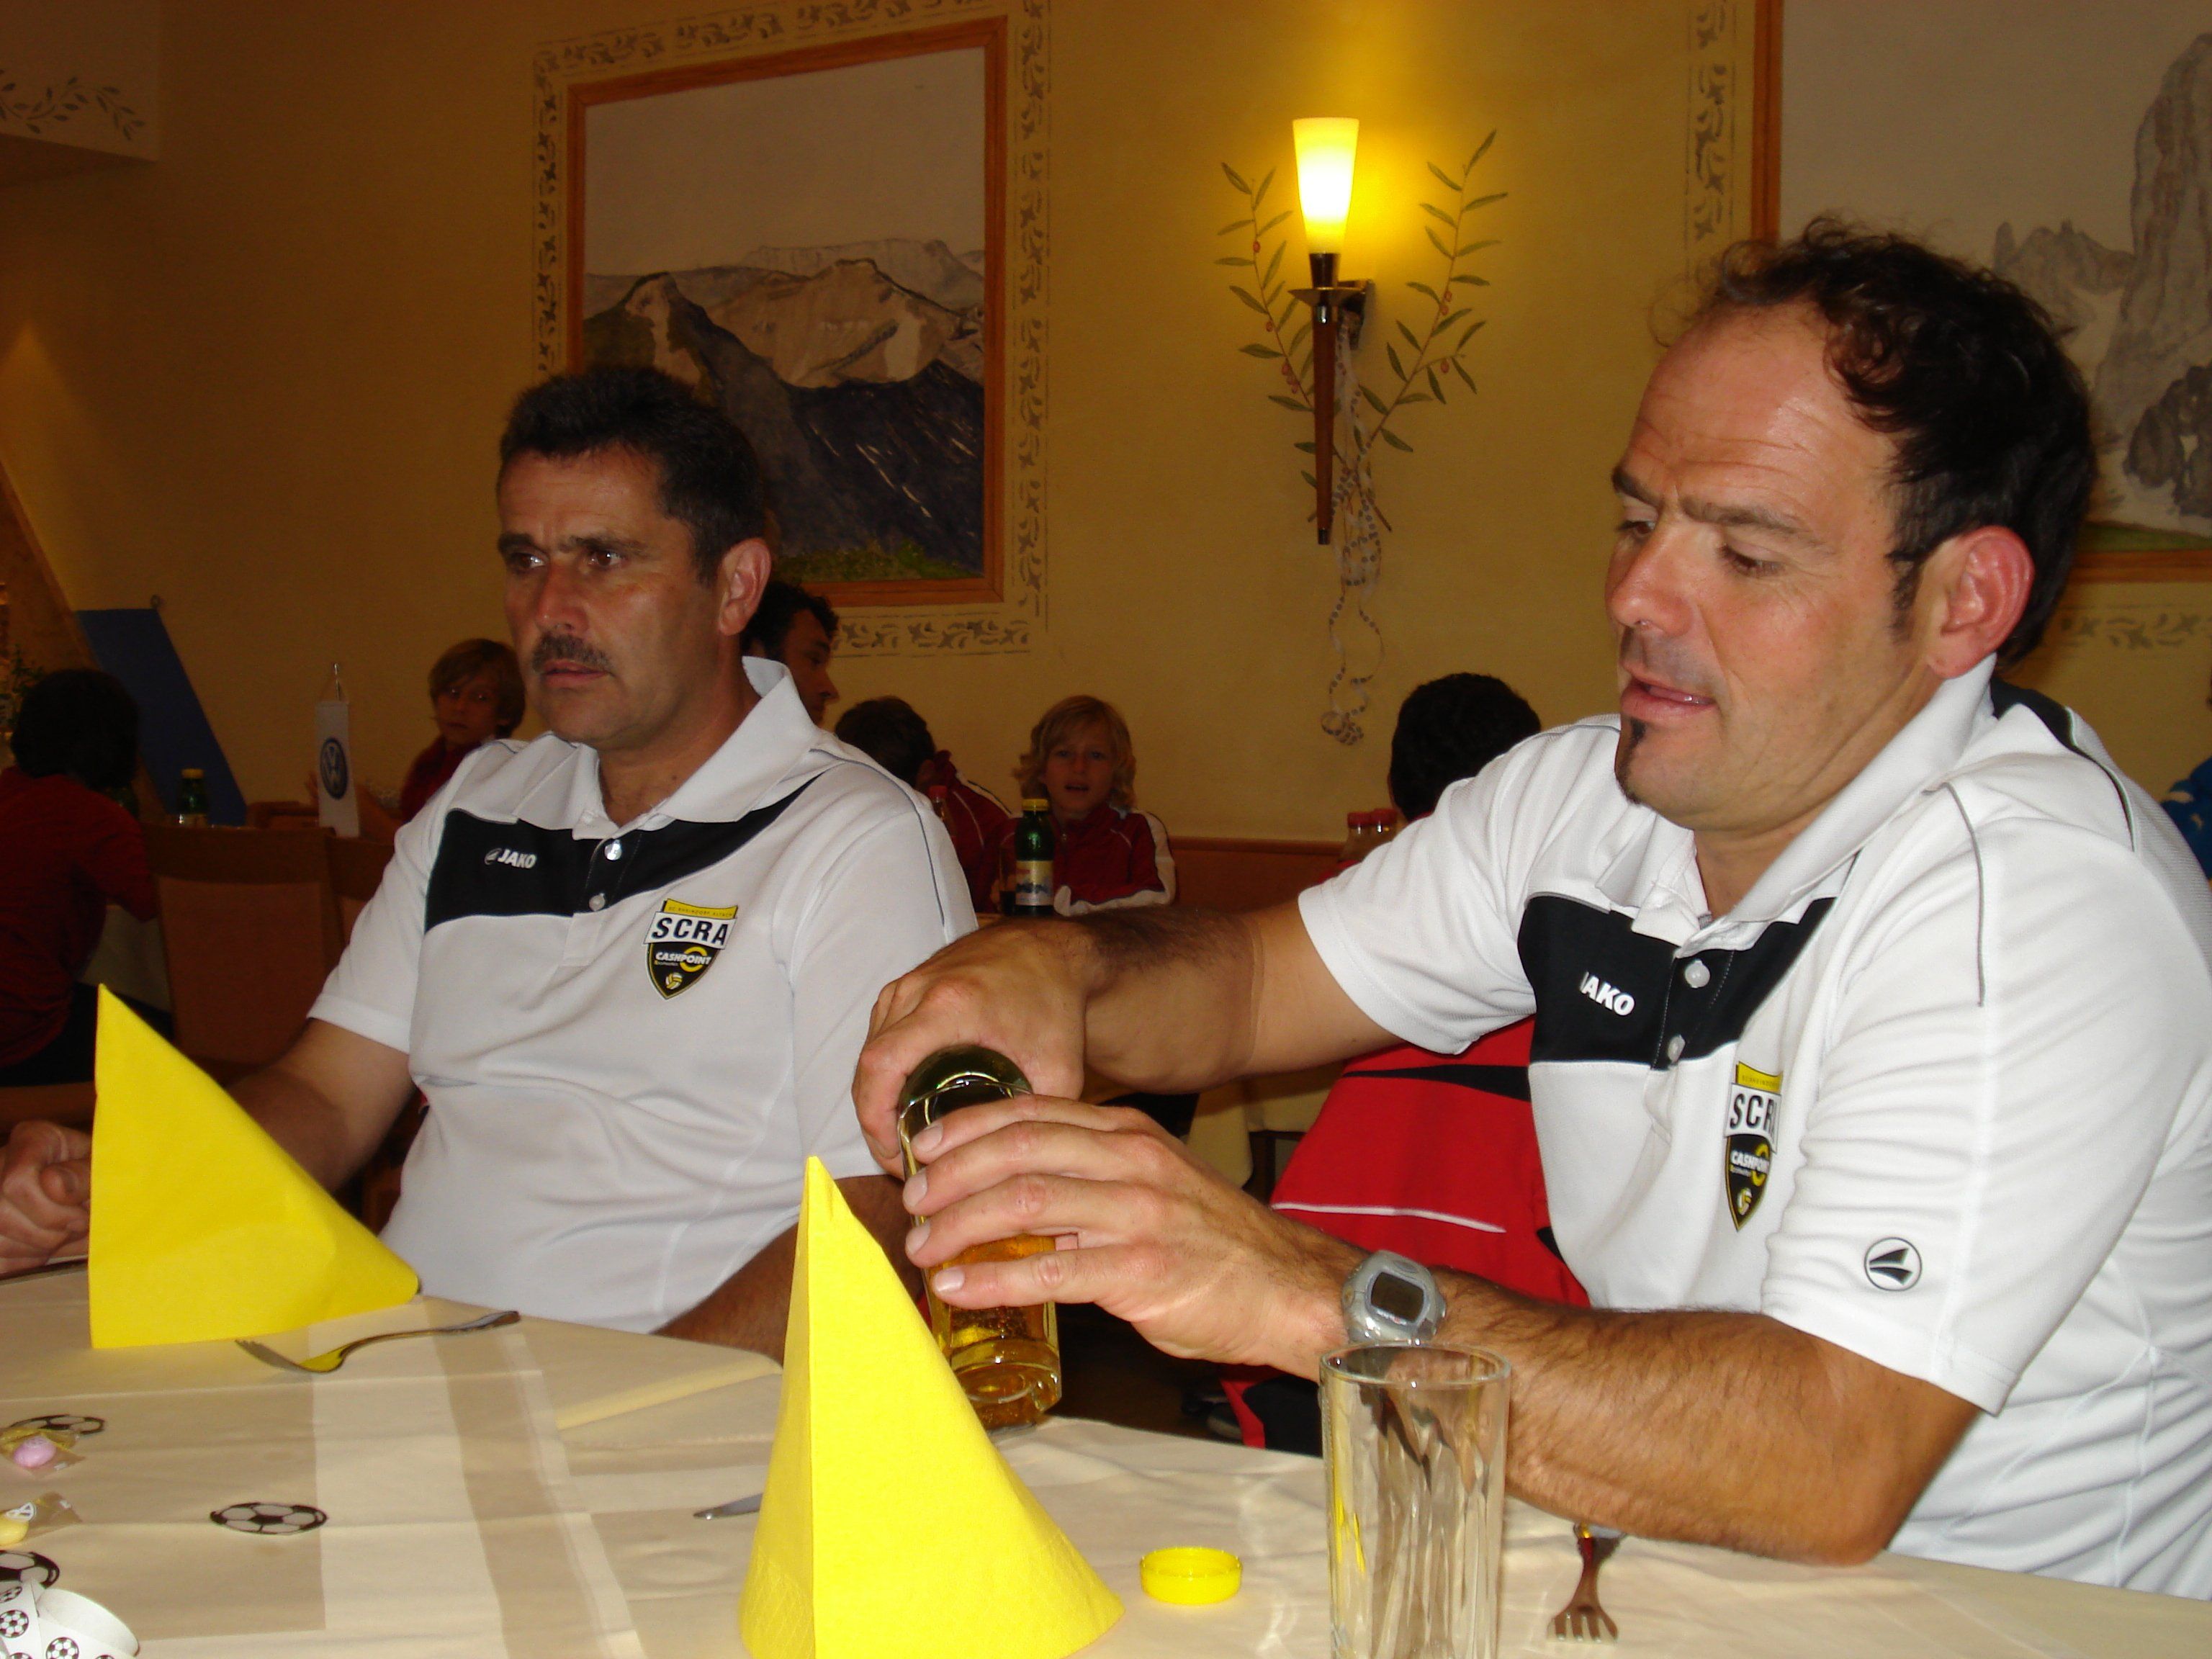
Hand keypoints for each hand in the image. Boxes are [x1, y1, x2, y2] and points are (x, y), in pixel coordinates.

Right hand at [0, 1121, 92, 1272]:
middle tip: (77, 1228)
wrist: (96, 1192)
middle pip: (2, 1215)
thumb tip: (54, 1184)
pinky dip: (22, 1260)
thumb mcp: (105, 1168)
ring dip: (36, 1248)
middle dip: (47, 1233)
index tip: (81, 1216)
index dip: (51, 1210)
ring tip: (63, 1235)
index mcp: (33, 1139)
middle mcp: (1, 1162)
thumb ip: (84, 1174)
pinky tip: (42, 1247)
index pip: (17, 1182)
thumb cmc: (104, 1175)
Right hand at [854, 924, 1092, 1173]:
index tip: (894, 1154)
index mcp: (949, 1005)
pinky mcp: (907, 986)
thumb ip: (1039, 1120)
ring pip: (870, 1052)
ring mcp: (908, 984)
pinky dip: (885, 1074)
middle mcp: (918, 989)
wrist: (1052, 952)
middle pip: (869, 1065)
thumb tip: (1015, 1169)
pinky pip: (880, 1036)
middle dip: (876, 1120)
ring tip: (906, 1140)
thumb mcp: (1058, 1068)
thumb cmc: (1054, 1000)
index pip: (882, 1064)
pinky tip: (906, 1105)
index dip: (874, 1117)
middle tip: (903, 1161)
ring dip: (878, 1099)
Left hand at [900, 1093, 1355, 1372]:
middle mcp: (1131, 1162)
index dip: (968, 1128)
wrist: (1292, 1289)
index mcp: (1129, 1134)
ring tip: (924, 1249)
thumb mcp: (1156, 1185)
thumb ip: (1094, 1180)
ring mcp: (1137, 1214)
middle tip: (913, 1202)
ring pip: (1025, 1202)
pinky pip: (1051, 1271)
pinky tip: (960, 1290)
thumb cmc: (1218, 1245)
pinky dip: (994, 1279)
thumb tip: (1015, 1198)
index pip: (1033, 1114)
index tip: (923, 1149)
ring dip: (960, 1226)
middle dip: (951, 1174)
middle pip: (1017, 1150)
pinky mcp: (1142, 1271)